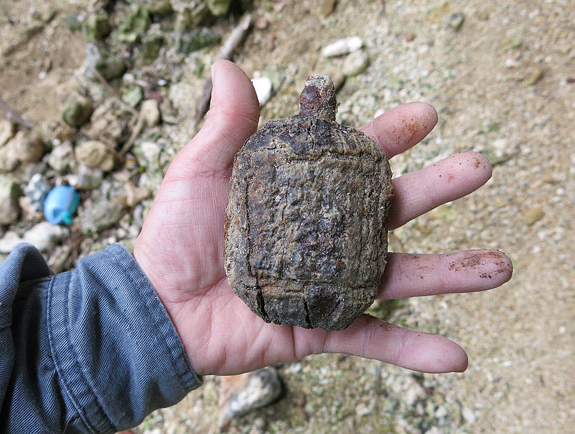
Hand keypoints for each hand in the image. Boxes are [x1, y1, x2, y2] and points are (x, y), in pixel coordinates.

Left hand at [134, 60, 511, 375]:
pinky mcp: (321, 329)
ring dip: (449, 272)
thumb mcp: (201, 172)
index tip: (425, 116)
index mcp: (303, 195)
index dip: (389, 136)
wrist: (158, 307)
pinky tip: (458, 355)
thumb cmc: (176, 235)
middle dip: (436, 189)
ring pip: (397, 275)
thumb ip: (226, 124)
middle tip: (478, 168)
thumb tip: (230, 66)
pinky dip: (413, 348)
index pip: (355, 160)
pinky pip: (373, 339)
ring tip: (500, 266)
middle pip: (390, 210)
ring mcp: (328, 283)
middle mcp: (326, 236)